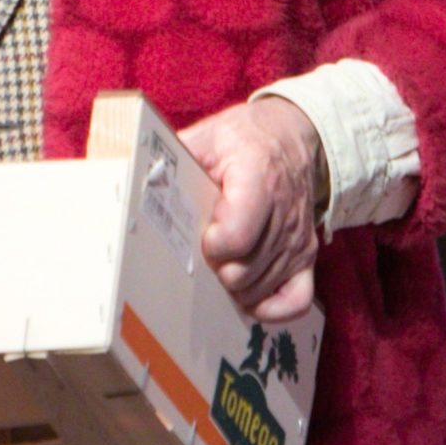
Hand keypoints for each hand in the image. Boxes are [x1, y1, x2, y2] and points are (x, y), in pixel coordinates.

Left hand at [178, 97, 326, 320]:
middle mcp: (284, 214)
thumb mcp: (210, 136)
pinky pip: (296, 300)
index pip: (238, 234)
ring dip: (234, 287)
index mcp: (258, 180)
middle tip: (204, 253)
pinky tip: (248, 296)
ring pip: (261, 289)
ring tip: (220, 265)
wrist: (294, 136)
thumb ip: (177, 156)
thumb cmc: (246, 139)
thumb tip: (138, 176)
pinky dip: (271, 308)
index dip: (212, 246)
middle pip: (243, 271)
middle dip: (215, 270)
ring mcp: (298, 239)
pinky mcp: (306, 255)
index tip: (201, 237)